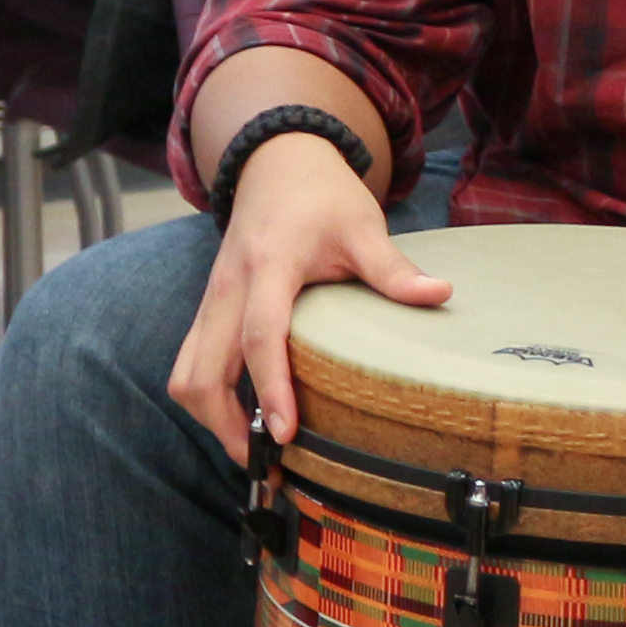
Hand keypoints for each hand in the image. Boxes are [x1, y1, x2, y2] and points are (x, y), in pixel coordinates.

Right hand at [172, 131, 445, 459]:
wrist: (277, 163)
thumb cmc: (322, 196)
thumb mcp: (363, 225)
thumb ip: (392, 267)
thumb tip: (440, 295)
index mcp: (269, 265)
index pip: (259, 334)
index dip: (269, 385)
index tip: (284, 432)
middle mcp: (228, 288)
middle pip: (200, 371)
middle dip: (225, 424)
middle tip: (267, 463)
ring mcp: (211, 301)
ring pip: (185, 373)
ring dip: (211, 416)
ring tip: (255, 451)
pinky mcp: (208, 310)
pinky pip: (192, 364)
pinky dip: (209, 398)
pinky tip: (244, 418)